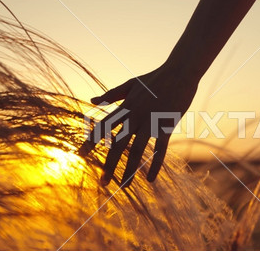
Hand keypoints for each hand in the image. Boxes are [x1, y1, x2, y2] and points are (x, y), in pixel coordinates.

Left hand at [78, 65, 198, 186]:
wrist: (180, 72)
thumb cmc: (155, 78)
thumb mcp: (131, 84)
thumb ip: (111, 94)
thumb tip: (91, 101)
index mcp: (125, 107)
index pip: (103, 126)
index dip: (91, 141)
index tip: (79, 155)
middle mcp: (135, 116)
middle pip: (118, 144)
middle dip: (109, 165)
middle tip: (102, 183)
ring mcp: (151, 121)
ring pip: (137, 150)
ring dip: (130, 170)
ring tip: (124, 187)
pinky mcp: (167, 125)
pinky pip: (160, 149)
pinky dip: (155, 165)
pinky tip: (150, 179)